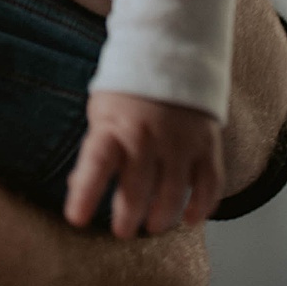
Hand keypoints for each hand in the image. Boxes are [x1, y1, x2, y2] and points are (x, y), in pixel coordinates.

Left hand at [65, 92, 224, 238]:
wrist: (174, 54)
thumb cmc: (131, 93)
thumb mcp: (103, 113)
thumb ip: (95, 152)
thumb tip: (77, 190)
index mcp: (114, 127)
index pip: (96, 163)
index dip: (85, 193)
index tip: (76, 219)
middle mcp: (147, 134)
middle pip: (137, 187)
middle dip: (127, 216)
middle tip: (122, 232)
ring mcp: (180, 139)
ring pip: (173, 191)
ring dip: (163, 216)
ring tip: (154, 225)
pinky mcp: (206, 143)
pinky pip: (209, 182)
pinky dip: (203, 205)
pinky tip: (191, 219)